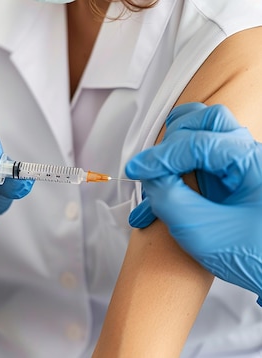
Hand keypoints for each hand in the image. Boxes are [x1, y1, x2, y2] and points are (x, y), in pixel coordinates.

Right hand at [126, 102, 261, 302]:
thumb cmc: (255, 258)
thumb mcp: (201, 231)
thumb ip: (169, 198)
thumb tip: (151, 178)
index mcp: (252, 163)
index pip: (199, 142)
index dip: (161, 156)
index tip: (136, 171)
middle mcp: (251, 157)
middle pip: (208, 122)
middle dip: (173, 140)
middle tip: (151, 167)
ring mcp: (244, 167)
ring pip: (205, 136)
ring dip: (175, 152)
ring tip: (156, 176)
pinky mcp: (235, 180)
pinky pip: (204, 161)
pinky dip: (180, 170)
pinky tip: (162, 197)